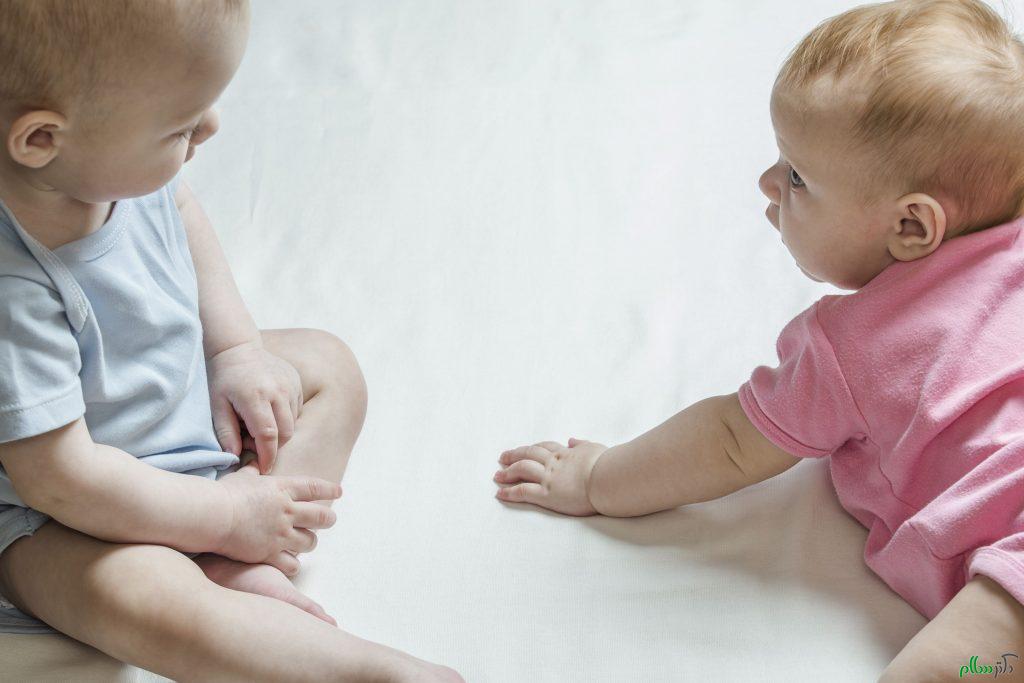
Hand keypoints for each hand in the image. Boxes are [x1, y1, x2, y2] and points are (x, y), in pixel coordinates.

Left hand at [207, 341, 302, 473]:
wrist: (238, 348)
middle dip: (273, 446)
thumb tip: (235, 456)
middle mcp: (278, 391)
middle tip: (252, 443)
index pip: (268, 435)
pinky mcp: (297, 382)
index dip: (267, 456)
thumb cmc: (224, 379)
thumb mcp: (217, 406)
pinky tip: (268, 411)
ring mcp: (291, 385)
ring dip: (279, 432)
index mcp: (255, 397)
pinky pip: (296, 410)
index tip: (263, 469)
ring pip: (292, 423)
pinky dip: (285, 418)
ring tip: (258, 424)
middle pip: (285, 433)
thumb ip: (226, 432)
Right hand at [215, 462, 340, 573]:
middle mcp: (287, 511)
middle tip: (330, 520)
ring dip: (310, 543)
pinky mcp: (270, 553)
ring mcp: (280, 533)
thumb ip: (252, 471)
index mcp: (282, 489)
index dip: (329, 490)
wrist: (212, 515)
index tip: (339, 491)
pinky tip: (290, 562)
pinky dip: (293, 564)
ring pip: (310, 542)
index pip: (314, 488)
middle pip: (321, 517)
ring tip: (306, 543)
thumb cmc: (224, 493)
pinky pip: (292, 564)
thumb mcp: (242, 476)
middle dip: (328, 519)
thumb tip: (254, 462)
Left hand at [493, 438, 607, 515]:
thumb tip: (573, 440)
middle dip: (514, 455)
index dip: (532, 447)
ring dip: (508, 472)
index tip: (524, 449)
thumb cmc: (607, 464)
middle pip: (528, 455)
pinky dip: (510, 492)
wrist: (607, 477)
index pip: (544, 447)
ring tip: (497, 475)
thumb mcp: (595, 448)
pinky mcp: (547, 494)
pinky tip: (500, 493)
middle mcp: (554, 463)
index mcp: (566, 453)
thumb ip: (582, 444)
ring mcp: (549, 478)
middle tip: (503, 457)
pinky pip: (523, 491)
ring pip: (522, 470)